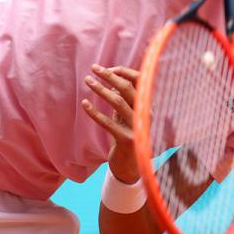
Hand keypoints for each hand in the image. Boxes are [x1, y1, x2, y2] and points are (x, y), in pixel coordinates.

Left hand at [82, 64, 140, 183]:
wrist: (132, 165)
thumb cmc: (127, 134)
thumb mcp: (127, 113)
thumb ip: (124, 97)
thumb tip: (111, 76)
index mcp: (148, 104)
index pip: (141, 80)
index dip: (124, 71)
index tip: (107, 68)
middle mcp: (146, 113)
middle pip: (129, 88)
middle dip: (110, 75)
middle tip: (93, 68)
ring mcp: (138, 127)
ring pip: (118, 102)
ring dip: (101, 89)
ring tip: (87, 81)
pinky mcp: (127, 140)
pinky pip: (108, 123)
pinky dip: (95, 112)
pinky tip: (85, 104)